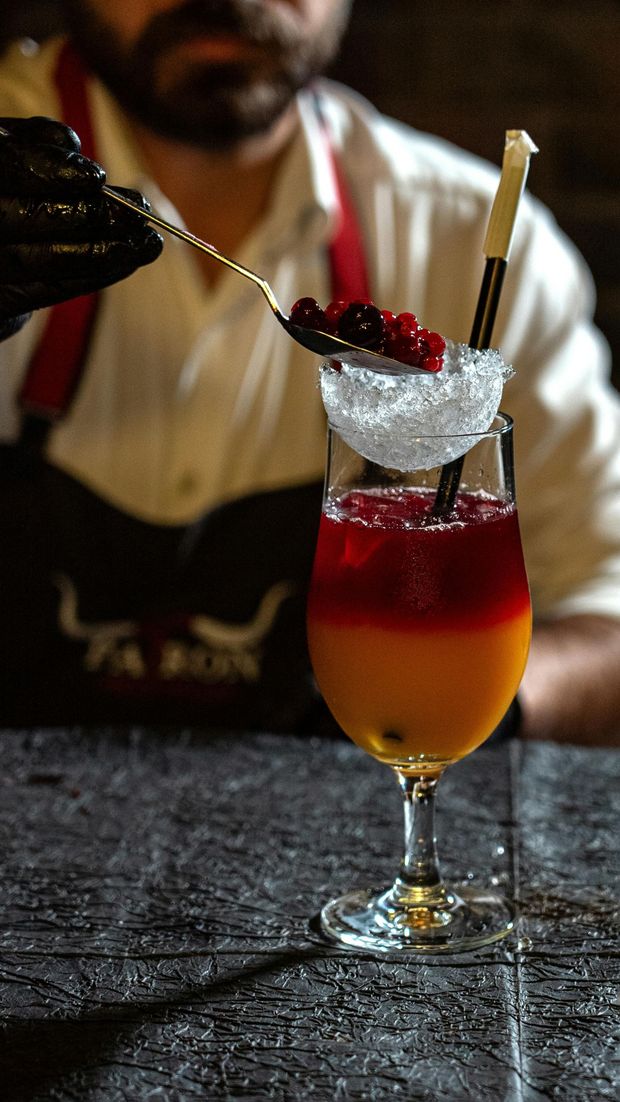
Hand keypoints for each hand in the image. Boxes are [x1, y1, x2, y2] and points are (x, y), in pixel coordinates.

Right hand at [0, 116, 162, 339]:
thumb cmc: (8, 193)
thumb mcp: (13, 155)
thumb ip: (35, 144)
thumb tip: (68, 143)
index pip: (8, 165)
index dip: (51, 171)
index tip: (96, 177)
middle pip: (28, 217)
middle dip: (89, 215)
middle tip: (138, 215)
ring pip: (42, 260)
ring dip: (102, 251)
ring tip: (147, 243)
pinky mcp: (0, 302)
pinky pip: (47, 292)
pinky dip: (91, 276)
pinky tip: (126, 261)